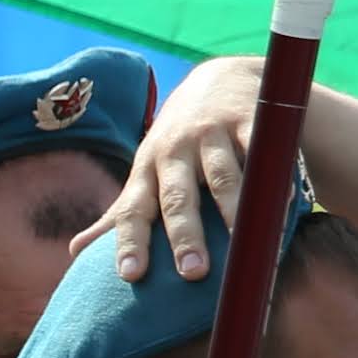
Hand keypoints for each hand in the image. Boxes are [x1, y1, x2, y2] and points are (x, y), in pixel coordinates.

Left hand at [85, 55, 267, 293]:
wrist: (216, 81)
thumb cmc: (176, 147)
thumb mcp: (145, 174)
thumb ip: (120, 214)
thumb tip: (75, 252)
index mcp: (146, 171)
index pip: (133, 210)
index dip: (129, 242)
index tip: (130, 276)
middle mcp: (175, 152)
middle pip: (177, 197)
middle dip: (183, 234)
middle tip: (191, 273)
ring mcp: (213, 135)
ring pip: (223, 177)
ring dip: (232, 211)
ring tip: (244, 245)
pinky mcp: (252, 121)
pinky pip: (262, 153)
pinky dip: (272, 177)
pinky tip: (282, 205)